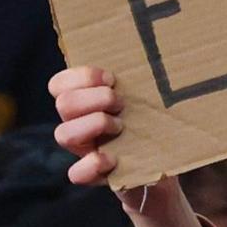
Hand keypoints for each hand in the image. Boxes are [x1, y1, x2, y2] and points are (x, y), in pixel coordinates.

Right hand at [49, 66, 207, 226]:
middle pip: (63, 104)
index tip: (113, 78)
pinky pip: (76, 173)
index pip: (60, 84)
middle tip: (121, 103)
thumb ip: (141, 80)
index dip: (82, 77)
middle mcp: (79, 124)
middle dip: (94, 99)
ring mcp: (84, 150)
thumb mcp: (147, 100)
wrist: (162, 169)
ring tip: (121, 127)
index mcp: (86, 101)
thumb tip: (166, 51)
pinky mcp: (93, 175)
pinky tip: (113, 160)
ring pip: (63, 134)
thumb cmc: (154, 125)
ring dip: (94, 125)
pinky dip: (93, 164)